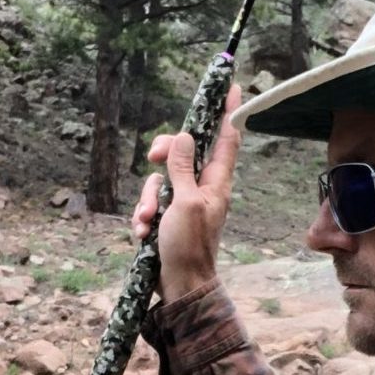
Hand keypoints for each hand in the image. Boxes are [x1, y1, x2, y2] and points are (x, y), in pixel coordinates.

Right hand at [132, 83, 242, 302]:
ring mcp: (184, 204)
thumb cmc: (189, 247)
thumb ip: (182, 168)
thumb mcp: (185, 203)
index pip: (226, 139)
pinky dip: (143, 217)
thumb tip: (181, 136)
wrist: (180, 287)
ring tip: (147, 220)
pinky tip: (143, 233)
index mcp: (217, 182)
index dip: (227, 113)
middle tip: (152, 157)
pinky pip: (150, 204)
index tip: (232, 87)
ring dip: (147, 199)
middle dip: (162, 155)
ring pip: (159, 180)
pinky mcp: (167, 218)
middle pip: (182, 152)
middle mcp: (202, 189)